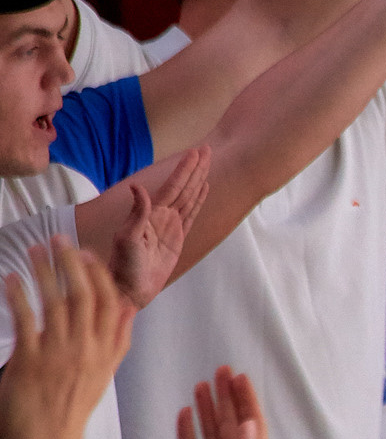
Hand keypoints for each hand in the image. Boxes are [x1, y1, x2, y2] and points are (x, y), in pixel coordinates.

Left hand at [0, 241, 132, 438]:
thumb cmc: (71, 409)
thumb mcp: (104, 374)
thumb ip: (118, 340)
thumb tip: (130, 308)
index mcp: (106, 352)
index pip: (110, 303)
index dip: (99, 275)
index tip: (87, 253)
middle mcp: (87, 349)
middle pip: (85, 296)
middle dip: (71, 263)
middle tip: (58, 238)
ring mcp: (60, 355)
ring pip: (58, 303)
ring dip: (45, 272)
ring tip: (34, 249)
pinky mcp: (31, 363)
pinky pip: (27, 322)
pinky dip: (20, 297)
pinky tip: (12, 279)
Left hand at [110, 146, 208, 309]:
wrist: (130, 288)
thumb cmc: (125, 266)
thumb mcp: (127, 239)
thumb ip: (137, 213)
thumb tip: (138, 187)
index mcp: (151, 214)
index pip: (173, 186)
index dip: (185, 169)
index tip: (196, 153)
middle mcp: (162, 215)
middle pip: (183, 186)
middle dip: (194, 168)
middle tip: (206, 149)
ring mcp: (170, 225)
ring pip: (189, 197)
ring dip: (198, 179)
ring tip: (207, 163)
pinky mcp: (178, 237)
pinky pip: (191, 214)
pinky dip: (198, 200)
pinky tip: (204, 188)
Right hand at [164, 368, 269, 438]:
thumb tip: (252, 424)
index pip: (252, 426)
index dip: (246, 400)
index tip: (239, 376)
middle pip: (232, 425)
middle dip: (227, 398)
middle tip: (220, 370)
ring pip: (212, 436)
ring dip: (208, 411)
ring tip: (201, 385)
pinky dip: (188, 434)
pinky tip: (184, 416)